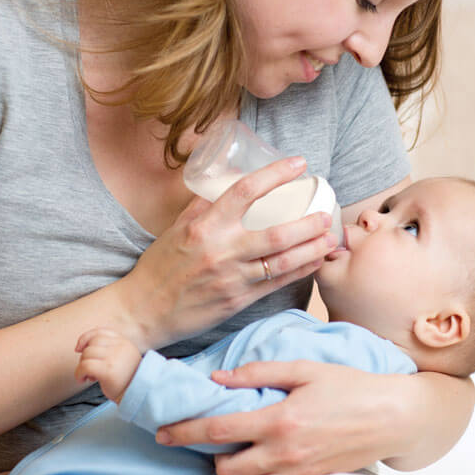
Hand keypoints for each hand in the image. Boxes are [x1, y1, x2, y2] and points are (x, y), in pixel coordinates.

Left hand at [74, 328, 142, 403]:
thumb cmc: (125, 380)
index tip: (78, 348)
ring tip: (90, 377)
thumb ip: (108, 349)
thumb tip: (81, 347)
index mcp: (124, 342)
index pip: (100, 332)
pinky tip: (83, 380)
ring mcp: (115, 358)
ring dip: (82, 366)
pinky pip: (85, 366)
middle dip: (85, 356)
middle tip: (89, 370)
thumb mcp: (121, 358)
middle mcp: (121, 347)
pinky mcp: (108, 371)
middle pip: (92, 343)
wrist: (138, 396)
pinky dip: (79, 373)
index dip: (85, 338)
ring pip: (87, 354)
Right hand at [120, 157, 337, 348]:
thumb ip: (203, 206)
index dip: (276, 174)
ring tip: (330, 238)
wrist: (144, 310)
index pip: (246, 191)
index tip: (298, 164)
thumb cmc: (160, 266)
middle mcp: (220, 250)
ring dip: (312, 249)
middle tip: (326, 214)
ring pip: (282, 261)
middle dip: (308, 223)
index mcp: (204, 225)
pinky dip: (299, 271)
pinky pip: (276, 282)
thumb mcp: (176, 228)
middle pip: (277, 234)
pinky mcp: (237, 300)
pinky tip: (314, 262)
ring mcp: (231, 277)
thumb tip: (226, 181)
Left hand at [154, 361, 417, 474]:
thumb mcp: (304, 368)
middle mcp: (284, 451)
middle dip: (211, 460)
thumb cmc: (349, 387)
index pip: (219, 430)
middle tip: (212, 445)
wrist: (392, 416)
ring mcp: (297, 473)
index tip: (163, 433)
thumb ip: (258, 372)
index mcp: (279, 418)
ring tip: (234, 461)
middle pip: (226, 470)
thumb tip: (218, 378)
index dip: (185, 432)